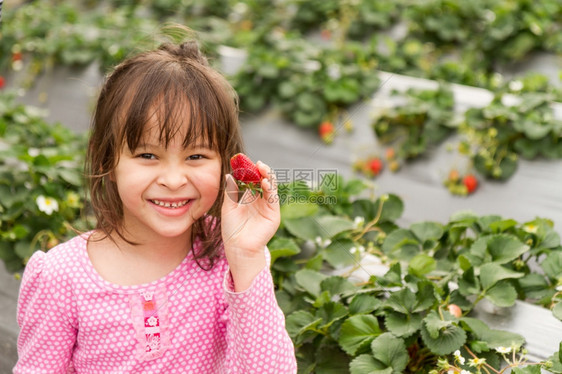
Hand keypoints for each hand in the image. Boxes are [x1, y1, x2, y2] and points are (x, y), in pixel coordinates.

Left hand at [221, 161, 279, 290]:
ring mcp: (268, 206)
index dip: (249, 170)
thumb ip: (231, 192)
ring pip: (270, 187)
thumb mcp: (228, 207)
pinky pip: (273, 198)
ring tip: (262, 168)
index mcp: (249, 198)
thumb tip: (230, 174)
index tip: (244, 160)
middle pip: (263, 180)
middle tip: (256, 163)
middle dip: (261, 170)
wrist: (238, 247)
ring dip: (267, 176)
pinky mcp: (273, 214)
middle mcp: (260, 200)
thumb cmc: (231, 230)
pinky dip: (270, 189)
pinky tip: (265, 182)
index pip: (251, 180)